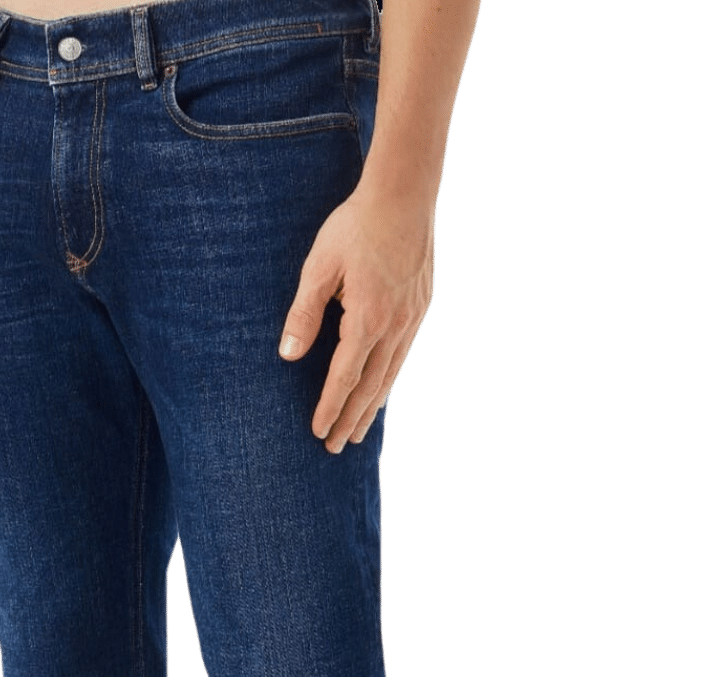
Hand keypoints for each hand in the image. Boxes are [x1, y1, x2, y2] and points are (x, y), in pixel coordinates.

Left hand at [278, 182, 434, 450]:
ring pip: (390, 375)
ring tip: (359, 432)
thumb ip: (304, 313)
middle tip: (335, 448)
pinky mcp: (421, 307)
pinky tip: (381, 391)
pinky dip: (390, 381)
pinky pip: (403, 356)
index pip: (344, 377)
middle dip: (351, 419)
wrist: (404, 194)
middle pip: (370, 387)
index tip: (317, 432)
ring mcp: (412, 318)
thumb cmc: (355, 226)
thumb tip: (289, 356)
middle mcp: (395, 325)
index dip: (330, 407)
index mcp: (367, 319)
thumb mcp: (319, 267)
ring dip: (372, 407)